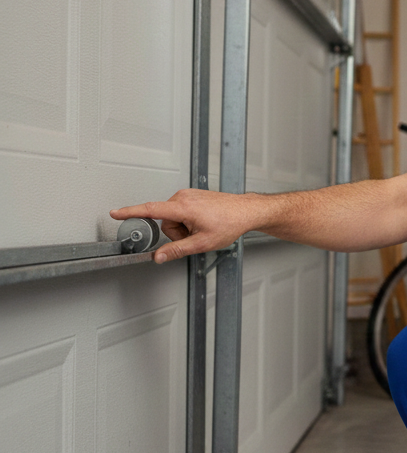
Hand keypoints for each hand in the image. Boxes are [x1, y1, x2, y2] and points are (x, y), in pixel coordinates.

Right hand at [110, 189, 256, 263]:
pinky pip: (180, 212)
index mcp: (183, 207)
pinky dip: (188, 221)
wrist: (245, 211)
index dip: (130, 212)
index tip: (115, 213)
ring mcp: (187, 195)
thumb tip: (159, 257)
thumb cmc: (229, 223)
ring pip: (172, 218)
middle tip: (196, 236)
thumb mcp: (202, 243)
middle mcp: (182, 197)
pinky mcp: (192, 196)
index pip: (150, 210)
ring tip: (202, 228)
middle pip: (164, 222)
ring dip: (183, 227)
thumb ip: (177, 250)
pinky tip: (203, 222)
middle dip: (176, 233)